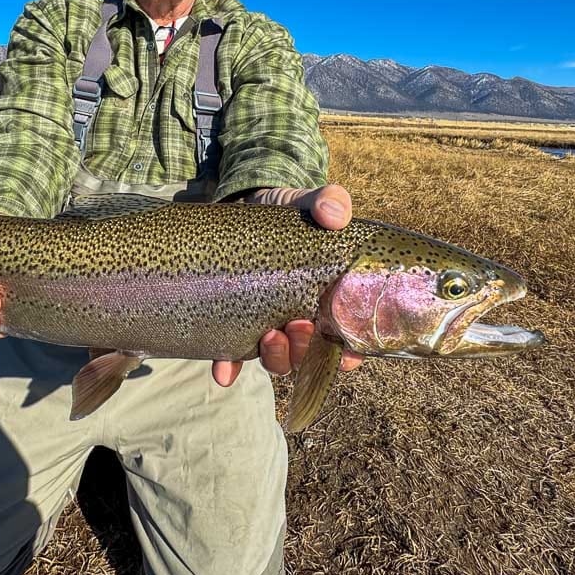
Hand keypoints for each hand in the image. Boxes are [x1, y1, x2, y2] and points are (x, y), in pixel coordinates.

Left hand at [212, 184, 364, 386]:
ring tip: (269, 336)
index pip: (348, 337)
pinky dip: (229, 368)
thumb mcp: (308, 202)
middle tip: (299, 325)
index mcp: (328, 299)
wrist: (245, 207)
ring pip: (277, 360)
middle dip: (305, 350)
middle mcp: (302, 319)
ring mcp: (268, 323)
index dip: (350, 353)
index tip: (346, 353)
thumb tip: (334, 215)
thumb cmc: (288, 211)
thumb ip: (328, 202)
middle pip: (310, 354)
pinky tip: (224, 372)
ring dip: (277, 358)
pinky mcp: (236, 321)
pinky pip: (233, 356)